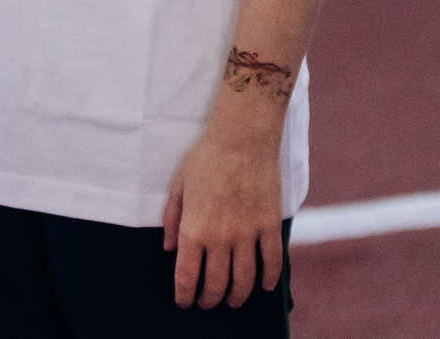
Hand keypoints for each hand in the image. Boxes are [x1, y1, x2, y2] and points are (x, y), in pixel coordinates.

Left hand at [161, 103, 284, 308]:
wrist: (242, 138)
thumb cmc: (206, 157)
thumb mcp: (178, 184)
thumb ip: (171, 218)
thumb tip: (168, 248)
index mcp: (194, 229)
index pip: (187, 276)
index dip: (185, 295)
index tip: (184, 301)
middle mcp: (220, 238)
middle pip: (216, 284)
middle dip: (210, 299)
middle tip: (208, 302)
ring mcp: (248, 234)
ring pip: (244, 280)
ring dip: (237, 296)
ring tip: (233, 300)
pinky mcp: (270, 225)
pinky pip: (272, 261)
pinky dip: (268, 278)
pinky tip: (264, 286)